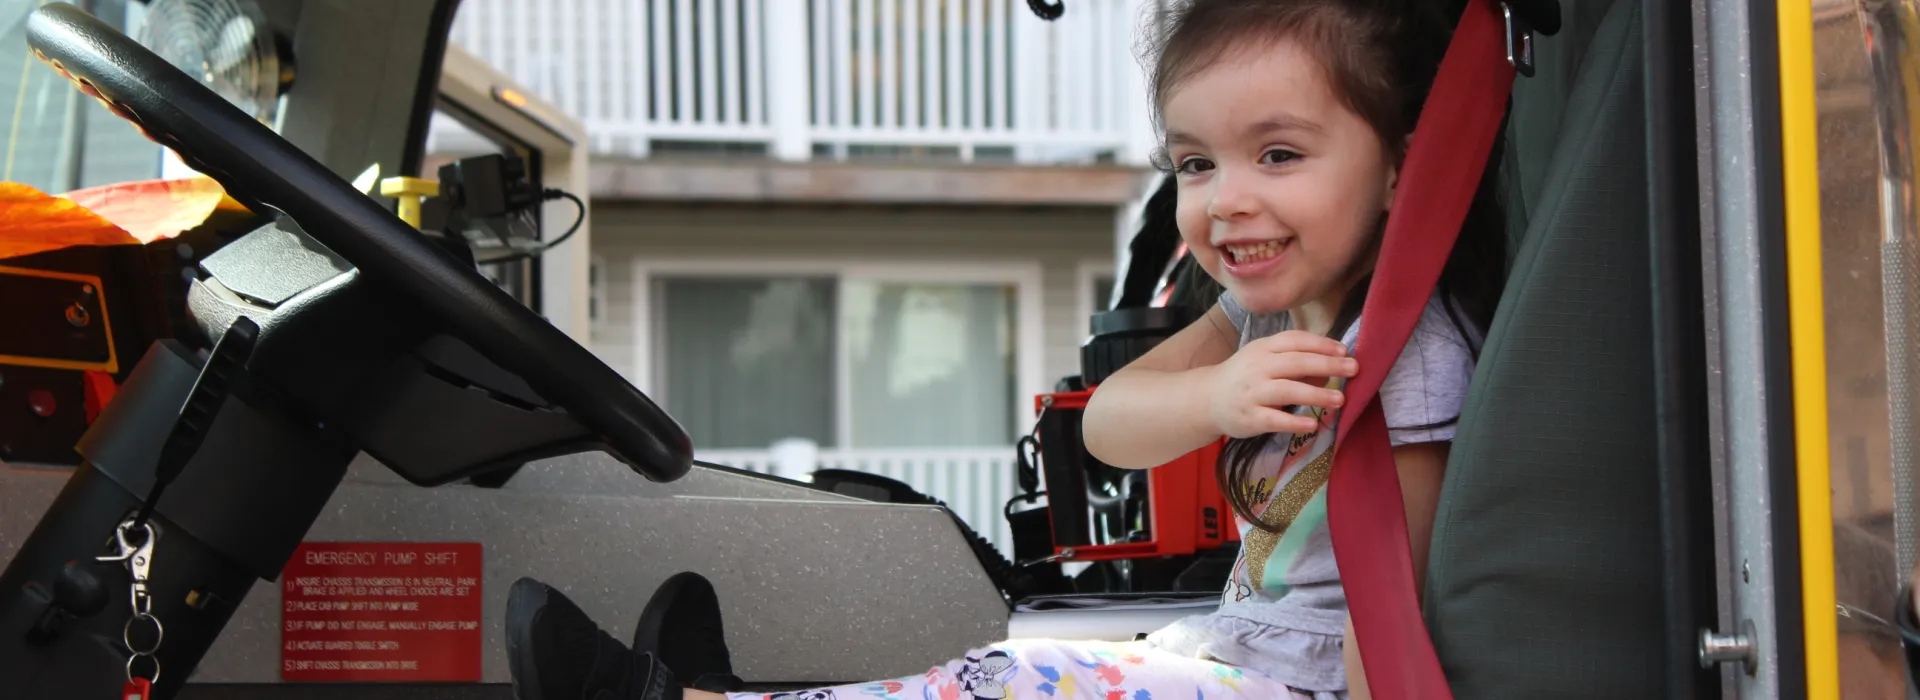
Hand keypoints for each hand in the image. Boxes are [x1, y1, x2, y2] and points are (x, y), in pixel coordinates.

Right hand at [1208, 330, 1357, 437]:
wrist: (1207, 400)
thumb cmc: (1244, 377)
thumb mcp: (1265, 360)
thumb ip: (1295, 360)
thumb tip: (1331, 368)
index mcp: (1263, 348)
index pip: (1295, 341)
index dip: (1321, 344)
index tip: (1344, 351)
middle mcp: (1258, 367)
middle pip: (1296, 362)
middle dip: (1328, 364)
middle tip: (1354, 369)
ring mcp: (1253, 393)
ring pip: (1288, 390)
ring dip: (1317, 394)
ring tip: (1340, 399)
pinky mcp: (1250, 417)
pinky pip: (1275, 419)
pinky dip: (1295, 421)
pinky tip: (1313, 423)